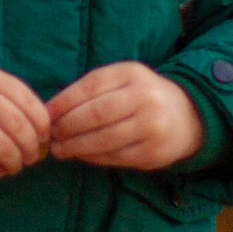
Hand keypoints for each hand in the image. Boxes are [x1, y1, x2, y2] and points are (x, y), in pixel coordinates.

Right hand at [0, 66, 51, 178]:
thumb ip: (9, 99)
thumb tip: (44, 130)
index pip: (29, 102)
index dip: (42, 124)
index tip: (43, 136)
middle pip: (21, 127)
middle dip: (32, 147)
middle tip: (32, 156)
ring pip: (7, 148)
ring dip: (17, 161)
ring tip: (16, 164)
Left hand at [46, 63, 206, 170]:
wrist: (186, 116)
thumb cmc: (141, 95)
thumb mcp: (122, 81)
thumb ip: (90, 91)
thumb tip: (51, 111)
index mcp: (132, 74)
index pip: (92, 85)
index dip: (65, 101)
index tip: (46, 114)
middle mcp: (145, 98)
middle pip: (96, 114)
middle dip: (67, 126)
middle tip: (51, 135)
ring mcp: (152, 127)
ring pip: (105, 139)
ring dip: (76, 146)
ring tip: (59, 149)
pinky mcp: (153, 153)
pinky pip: (115, 157)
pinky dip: (93, 157)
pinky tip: (80, 155)